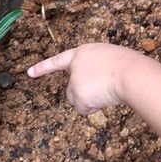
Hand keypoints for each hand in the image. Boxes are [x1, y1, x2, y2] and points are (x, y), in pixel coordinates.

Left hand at [27, 43, 146, 114]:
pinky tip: (105, 98)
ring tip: (108, 91)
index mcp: (83, 52)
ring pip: (77, 100)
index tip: (29, 73)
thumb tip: (95, 91)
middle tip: (104, 90)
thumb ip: (96, 70)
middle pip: (71, 89)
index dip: (44, 67)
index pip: (60, 60)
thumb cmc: (128, 67)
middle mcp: (75, 65)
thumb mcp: (110, 61)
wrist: (131, 73)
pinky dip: (93, 107)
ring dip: (91, 100)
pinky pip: (83, 109)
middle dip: (84, 95)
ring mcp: (75, 79)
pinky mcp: (77, 93)